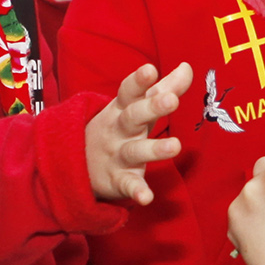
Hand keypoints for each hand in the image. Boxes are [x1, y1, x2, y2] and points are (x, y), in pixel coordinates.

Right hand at [86, 61, 189, 203]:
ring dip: (154, 149)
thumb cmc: (118, 126)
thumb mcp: (135, 106)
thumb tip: (188, 66)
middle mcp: (119, 129)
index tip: (150, 69)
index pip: (129, 92)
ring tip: (175, 146)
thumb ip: (164, 87)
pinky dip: (136, 191)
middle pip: (133, 117)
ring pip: (135, 151)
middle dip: (151, 108)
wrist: (76, 161)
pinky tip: (147, 197)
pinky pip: (128, 185)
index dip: (139, 81)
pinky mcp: (118, 180)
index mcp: (122, 109)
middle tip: (172, 100)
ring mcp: (117, 155)